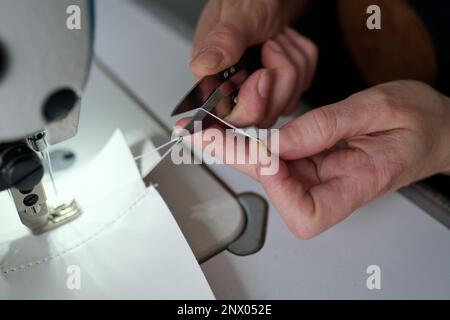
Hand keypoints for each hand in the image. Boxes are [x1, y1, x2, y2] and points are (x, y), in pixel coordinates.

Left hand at [178, 81, 449, 238]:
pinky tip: (237, 130)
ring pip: (270, 174)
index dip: (280, 189)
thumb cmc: (420, 121)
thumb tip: (279, 141)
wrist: (434, 126)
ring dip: (239, 152)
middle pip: (277, 192)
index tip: (267, 155)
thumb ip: (327, 125)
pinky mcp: (315, 161)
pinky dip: (256, 143)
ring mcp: (322, 176)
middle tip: (207, 137)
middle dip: (239, 163)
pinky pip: (279, 157)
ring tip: (213, 130)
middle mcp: (334, 188)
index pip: (308, 213)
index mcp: (357, 185)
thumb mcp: (378, 109)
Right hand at [191, 0, 316, 127]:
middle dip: (279, 77)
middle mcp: (233, 91)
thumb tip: (203, 66)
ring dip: (292, 64)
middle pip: (263, 115)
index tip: (264, 75)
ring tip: (276, 39)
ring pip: (287, 102)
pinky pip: (303, 87)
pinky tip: (287, 44)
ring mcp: (259, 93)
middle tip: (270, 45)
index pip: (229, 118)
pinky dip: (303, 61)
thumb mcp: (236, 14)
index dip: (251, 105)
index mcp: (213, 79)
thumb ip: (223, 41)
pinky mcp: (281, 89)